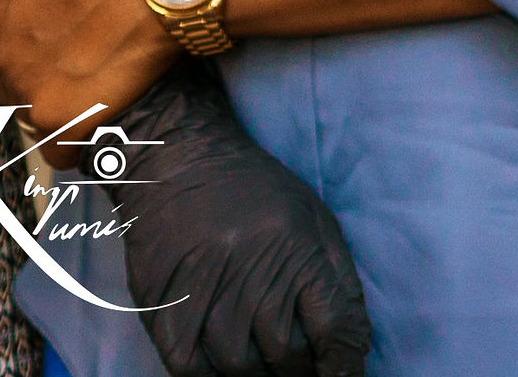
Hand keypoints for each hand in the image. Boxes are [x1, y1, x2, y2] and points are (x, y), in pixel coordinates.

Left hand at [0, 0, 175, 134]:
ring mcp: (28, 94)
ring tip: (94, 87)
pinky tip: (97, 123)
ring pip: (31, 117)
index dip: (20, 45)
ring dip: (56, 107)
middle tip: (78, 62)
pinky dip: (75, 144)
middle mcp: (2, 59)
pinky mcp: (61, 123)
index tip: (52, 40)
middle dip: (38, 77)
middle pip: (10, 85)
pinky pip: (59, 151)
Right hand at [100, 65, 371, 375]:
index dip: (344, 362)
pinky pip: (189, 371)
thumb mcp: (315, 221)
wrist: (180, 163)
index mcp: (298, 248)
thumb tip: (355, 345)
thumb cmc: (257, 194)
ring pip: (240, 369)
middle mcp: (252, 273)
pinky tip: (226, 371)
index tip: (347, 376)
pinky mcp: (163, 309)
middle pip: (288, 355)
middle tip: (307, 371)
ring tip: (272, 371)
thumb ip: (338, 281)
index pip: (334, 325)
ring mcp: (204, 294)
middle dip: (304, 373)